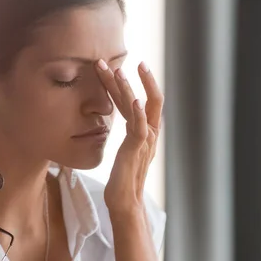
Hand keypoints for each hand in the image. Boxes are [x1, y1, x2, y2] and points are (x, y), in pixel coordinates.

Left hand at [95, 60, 162, 215]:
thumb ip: (125, 134)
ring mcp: (144, 140)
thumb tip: (116, 122)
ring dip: (129, 88)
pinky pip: (140, 128)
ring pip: (141, 108)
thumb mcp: (123, 150)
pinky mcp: (137, 149)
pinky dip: (138, 113)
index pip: (136, 101)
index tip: (112, 67)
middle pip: (146, 98)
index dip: (125, 84)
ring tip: (119, 71)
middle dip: (134, 78)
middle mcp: (148, 132)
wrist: (125, 201)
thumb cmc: (122, 178)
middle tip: (119, 59)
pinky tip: (134, 99)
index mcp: (144, 131)